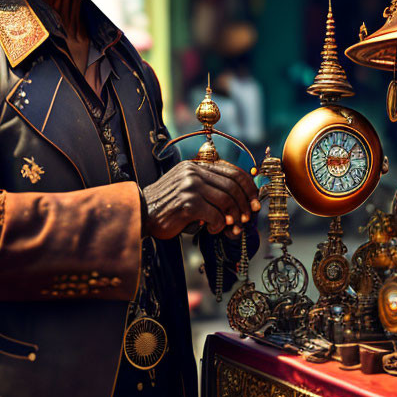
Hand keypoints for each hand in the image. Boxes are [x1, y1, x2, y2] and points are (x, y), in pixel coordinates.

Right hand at [142, 160, 259, 238]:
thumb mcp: (188, 190)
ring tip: (231, 227)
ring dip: (233, 217)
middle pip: (233, 186)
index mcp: (196, 166)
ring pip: (226, 200)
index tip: (255, 201)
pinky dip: (219, 225)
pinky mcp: (188, 203)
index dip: (248, 187)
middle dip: (244, 204)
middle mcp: (194, 172)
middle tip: (247, 219)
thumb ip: (209, 188)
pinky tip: (213, 229)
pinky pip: (215, 215)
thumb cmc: (167, 206)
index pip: (232, 171)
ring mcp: (190, 186)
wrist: (140, 214)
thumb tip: (242, 201)